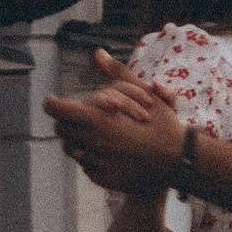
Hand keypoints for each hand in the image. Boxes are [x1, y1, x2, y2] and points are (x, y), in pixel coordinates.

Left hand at [45, 53, 187, 192]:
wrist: (178, 160)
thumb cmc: (162, 123)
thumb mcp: (143, 93)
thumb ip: (117, 73)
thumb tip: (98, 53)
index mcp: (96, 119)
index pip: (56, 110)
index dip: (52, 104)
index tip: (53, 101)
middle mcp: (92, 142)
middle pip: (61, 131)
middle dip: (67, 122)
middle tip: (79, 117)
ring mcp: (97, 163)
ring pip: (73, 150)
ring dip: (78, 141)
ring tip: (95, 134)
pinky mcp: (104, 179)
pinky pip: (88, 167)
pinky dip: (93, 159)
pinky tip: (109, 152)